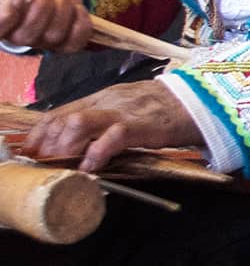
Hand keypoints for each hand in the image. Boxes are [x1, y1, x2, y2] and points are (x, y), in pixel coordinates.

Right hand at [0, 0, 92, 53]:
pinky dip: (81, 26)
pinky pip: (74, 44)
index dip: (6, 18)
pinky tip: (77, 8)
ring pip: (52, 38)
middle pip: (25, 38)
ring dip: (61, 13)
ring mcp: (41, 39)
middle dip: (39, 12)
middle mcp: (16, 33)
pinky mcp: (64, 39)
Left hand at [19, 79, 201, 172]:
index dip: (39, 133)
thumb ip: (104, 119)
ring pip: (79, 123)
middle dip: (48, 145)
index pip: (59, 112)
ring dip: (66, 148)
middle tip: (43, 164)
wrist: (204, 100)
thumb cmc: (166, 109)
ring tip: (64, 165)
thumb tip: (79, 141)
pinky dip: (96, 154)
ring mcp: (124, 111)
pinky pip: (112, 137)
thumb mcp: (128, 107)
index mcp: (102, 97)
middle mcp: (107, 100)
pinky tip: (91, 168)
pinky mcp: (142, 124)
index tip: (30, 151)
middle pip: (63, 119)